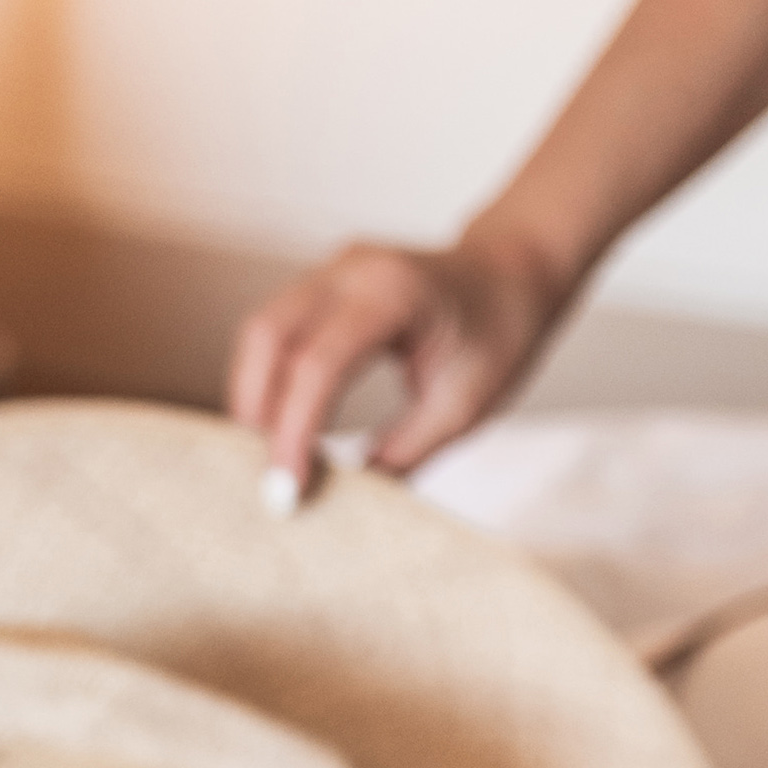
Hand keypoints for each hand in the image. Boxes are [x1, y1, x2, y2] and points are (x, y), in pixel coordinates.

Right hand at [228, 232, 570, 494]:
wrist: (513, 273)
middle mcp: (351, 270)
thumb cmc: (499, 335)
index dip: (294, 431)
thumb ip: (402, 453)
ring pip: (261, 331)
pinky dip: (267, 379)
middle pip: (267, 336)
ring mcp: (331, 270)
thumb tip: (342, 497)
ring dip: (254, 397)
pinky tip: (279, 424)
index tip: (287, 491)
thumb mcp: (462, 408)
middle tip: (265, 477)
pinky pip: (275, 330)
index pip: (319, 364)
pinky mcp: (321, 284)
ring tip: (269, 455)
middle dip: (256, 412)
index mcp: (395, 293)